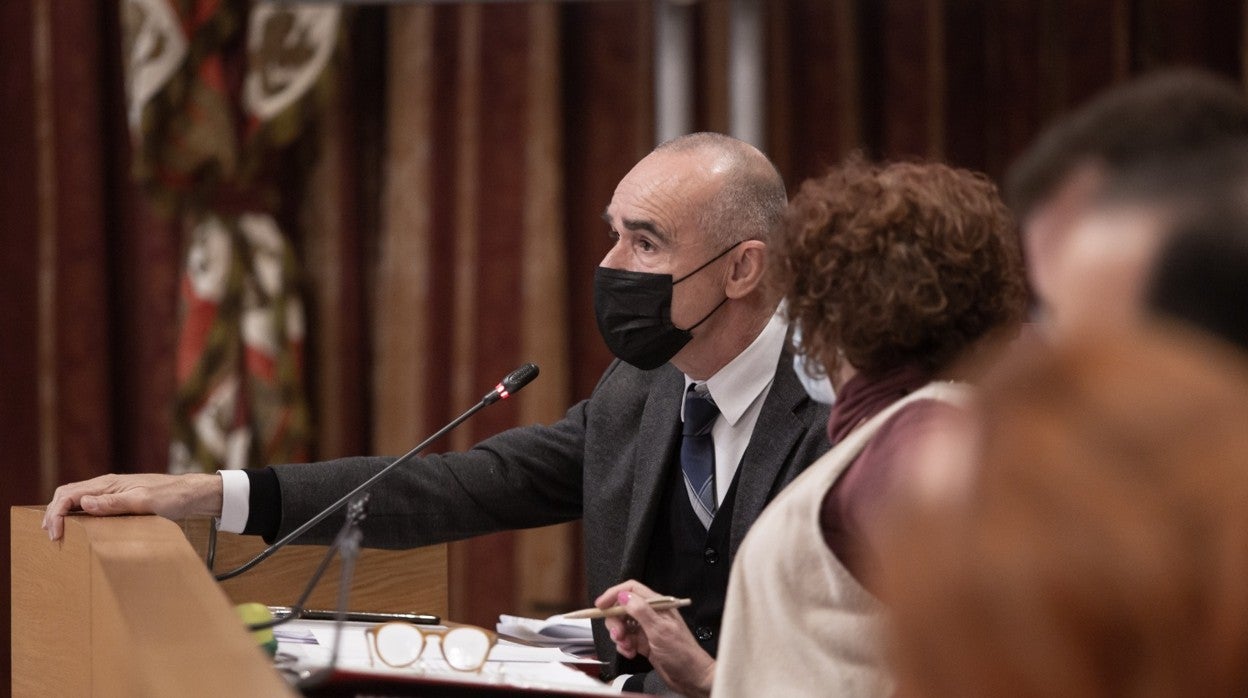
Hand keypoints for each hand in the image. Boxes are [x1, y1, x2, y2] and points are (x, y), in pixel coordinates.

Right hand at [42, 473, 222, 540]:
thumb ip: (114, 503)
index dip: (55, 513)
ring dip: (62, 513)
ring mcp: (111, 492)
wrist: (190, 493)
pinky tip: (77, 526)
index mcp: (107, 484)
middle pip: (67, 495)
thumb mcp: (143, 502)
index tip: (55, 534)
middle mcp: (105, 486)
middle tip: (50, 535)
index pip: (68, 494)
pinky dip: (76, 514)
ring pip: (76, 499)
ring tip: (56, 532)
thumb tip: (83, 504)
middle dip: (52, 513)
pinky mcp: (118, 499)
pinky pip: (89, 504)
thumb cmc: (170, 496)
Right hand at [595, 580, 715, 697]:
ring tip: (627, 647)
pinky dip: (624, 647)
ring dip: (619, 637)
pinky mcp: (644, 643)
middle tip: (618, 635)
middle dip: (615, 622)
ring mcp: (646, 629)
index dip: (613, 594)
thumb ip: (641, 611)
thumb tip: (623, 596)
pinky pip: (626, 640)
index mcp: (657, 604)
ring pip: (622, 625)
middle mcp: (651, 614)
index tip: (600, 606)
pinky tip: (631, 653)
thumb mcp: (659, 630)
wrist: (691, 677)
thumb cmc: (682, 653)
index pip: (631, 589)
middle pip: (622, 608)